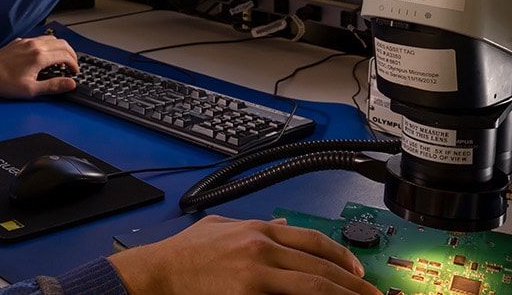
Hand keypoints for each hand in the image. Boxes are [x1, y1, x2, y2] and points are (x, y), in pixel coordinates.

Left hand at [0, 36, 78, 98]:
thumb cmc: (3, 82)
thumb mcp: (31, 89)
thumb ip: (53, 86)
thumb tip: (70, 84)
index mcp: (39, 56)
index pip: (66, 55)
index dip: (74, 64)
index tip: (74, 72)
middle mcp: (35, 45)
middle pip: (62, 44)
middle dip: (71, 54)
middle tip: (72, 66)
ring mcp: (26, 42)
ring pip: (52, 39)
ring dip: (60, 48)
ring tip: (60, 62)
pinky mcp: (19, 42)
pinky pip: (40, 39)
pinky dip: (49, 46)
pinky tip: (44, 57)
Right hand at [107, 216, 380, 294]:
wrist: (154, 274)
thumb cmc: (180, 257)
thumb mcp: (218, 227)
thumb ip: (251, 226)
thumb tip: (280, 224)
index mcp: (257, 230)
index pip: (312, 240)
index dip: (341, 256)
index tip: (357, 271)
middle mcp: (261, 249)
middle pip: (321, 266)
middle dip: (352, 283)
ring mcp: (256, 274)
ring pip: (314, 287)